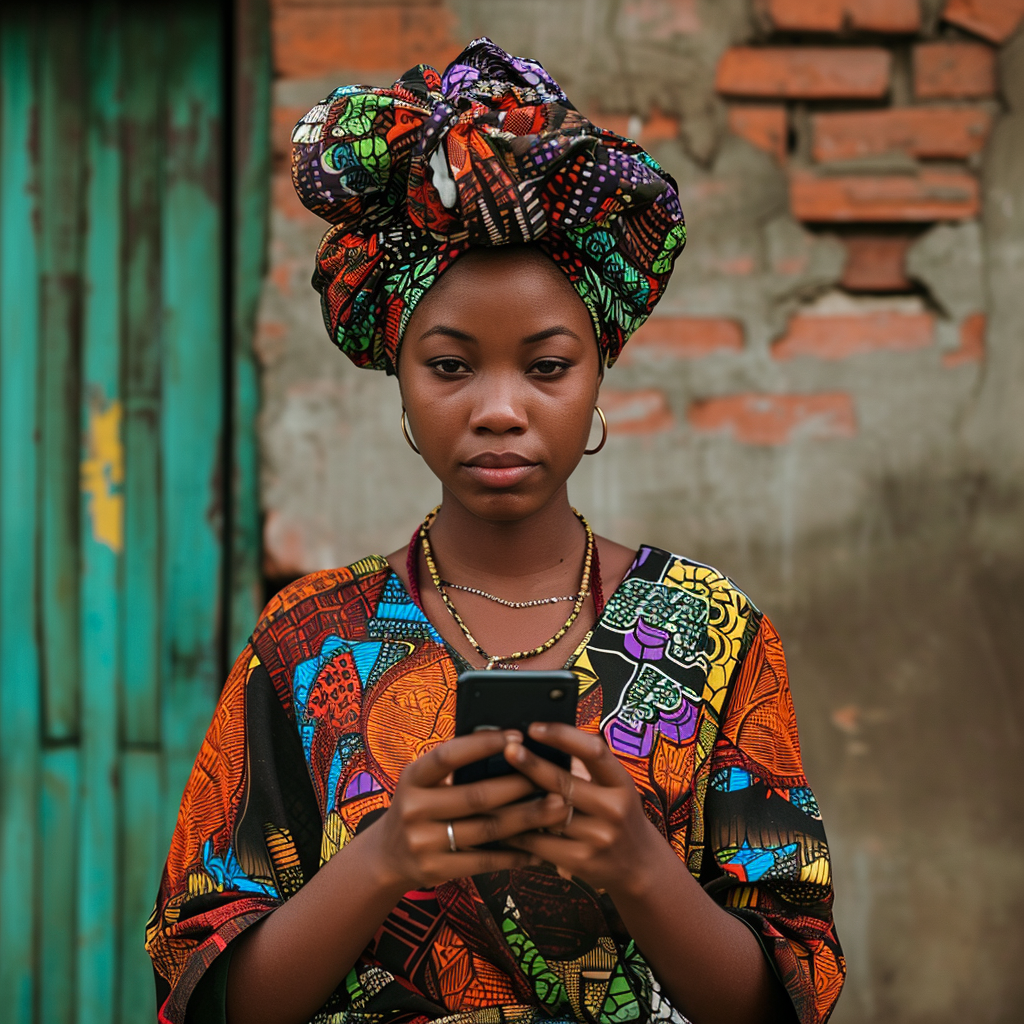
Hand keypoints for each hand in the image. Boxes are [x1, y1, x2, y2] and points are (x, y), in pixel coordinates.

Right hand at [368, 729, 571, 889]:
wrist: (387, 856)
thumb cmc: (420, 806)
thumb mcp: (424, 782)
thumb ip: (455, 769)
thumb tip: (509, 745)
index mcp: (412, 777)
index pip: (448, 755)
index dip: (483, 744)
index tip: (518, 735)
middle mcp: (414, 808)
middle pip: (476, 796)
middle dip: (519, 786)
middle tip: (552, 778)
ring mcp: (423, 842)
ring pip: (486, 829)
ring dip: (527, 819)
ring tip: (556, 808)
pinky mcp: (436, 869)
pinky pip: (484, 860)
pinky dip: (514, 854)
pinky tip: (537, 847)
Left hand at [502, 723, 667, 895]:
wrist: (641, 866)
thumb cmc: (618, 816)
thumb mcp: (615, 788)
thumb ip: (587, 769)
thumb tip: (540, 741)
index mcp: (621, 782)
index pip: (594, 751)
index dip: (563, 736)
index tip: (535, 728)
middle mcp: (614, 808)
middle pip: (565, 782)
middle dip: (532, 765)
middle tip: (508, 749)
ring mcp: (598, 837)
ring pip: (547, 813)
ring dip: (516, 800)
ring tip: (491, 785)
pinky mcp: (581, 862)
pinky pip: (539, 842)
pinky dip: (516, 831)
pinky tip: (499, 821)